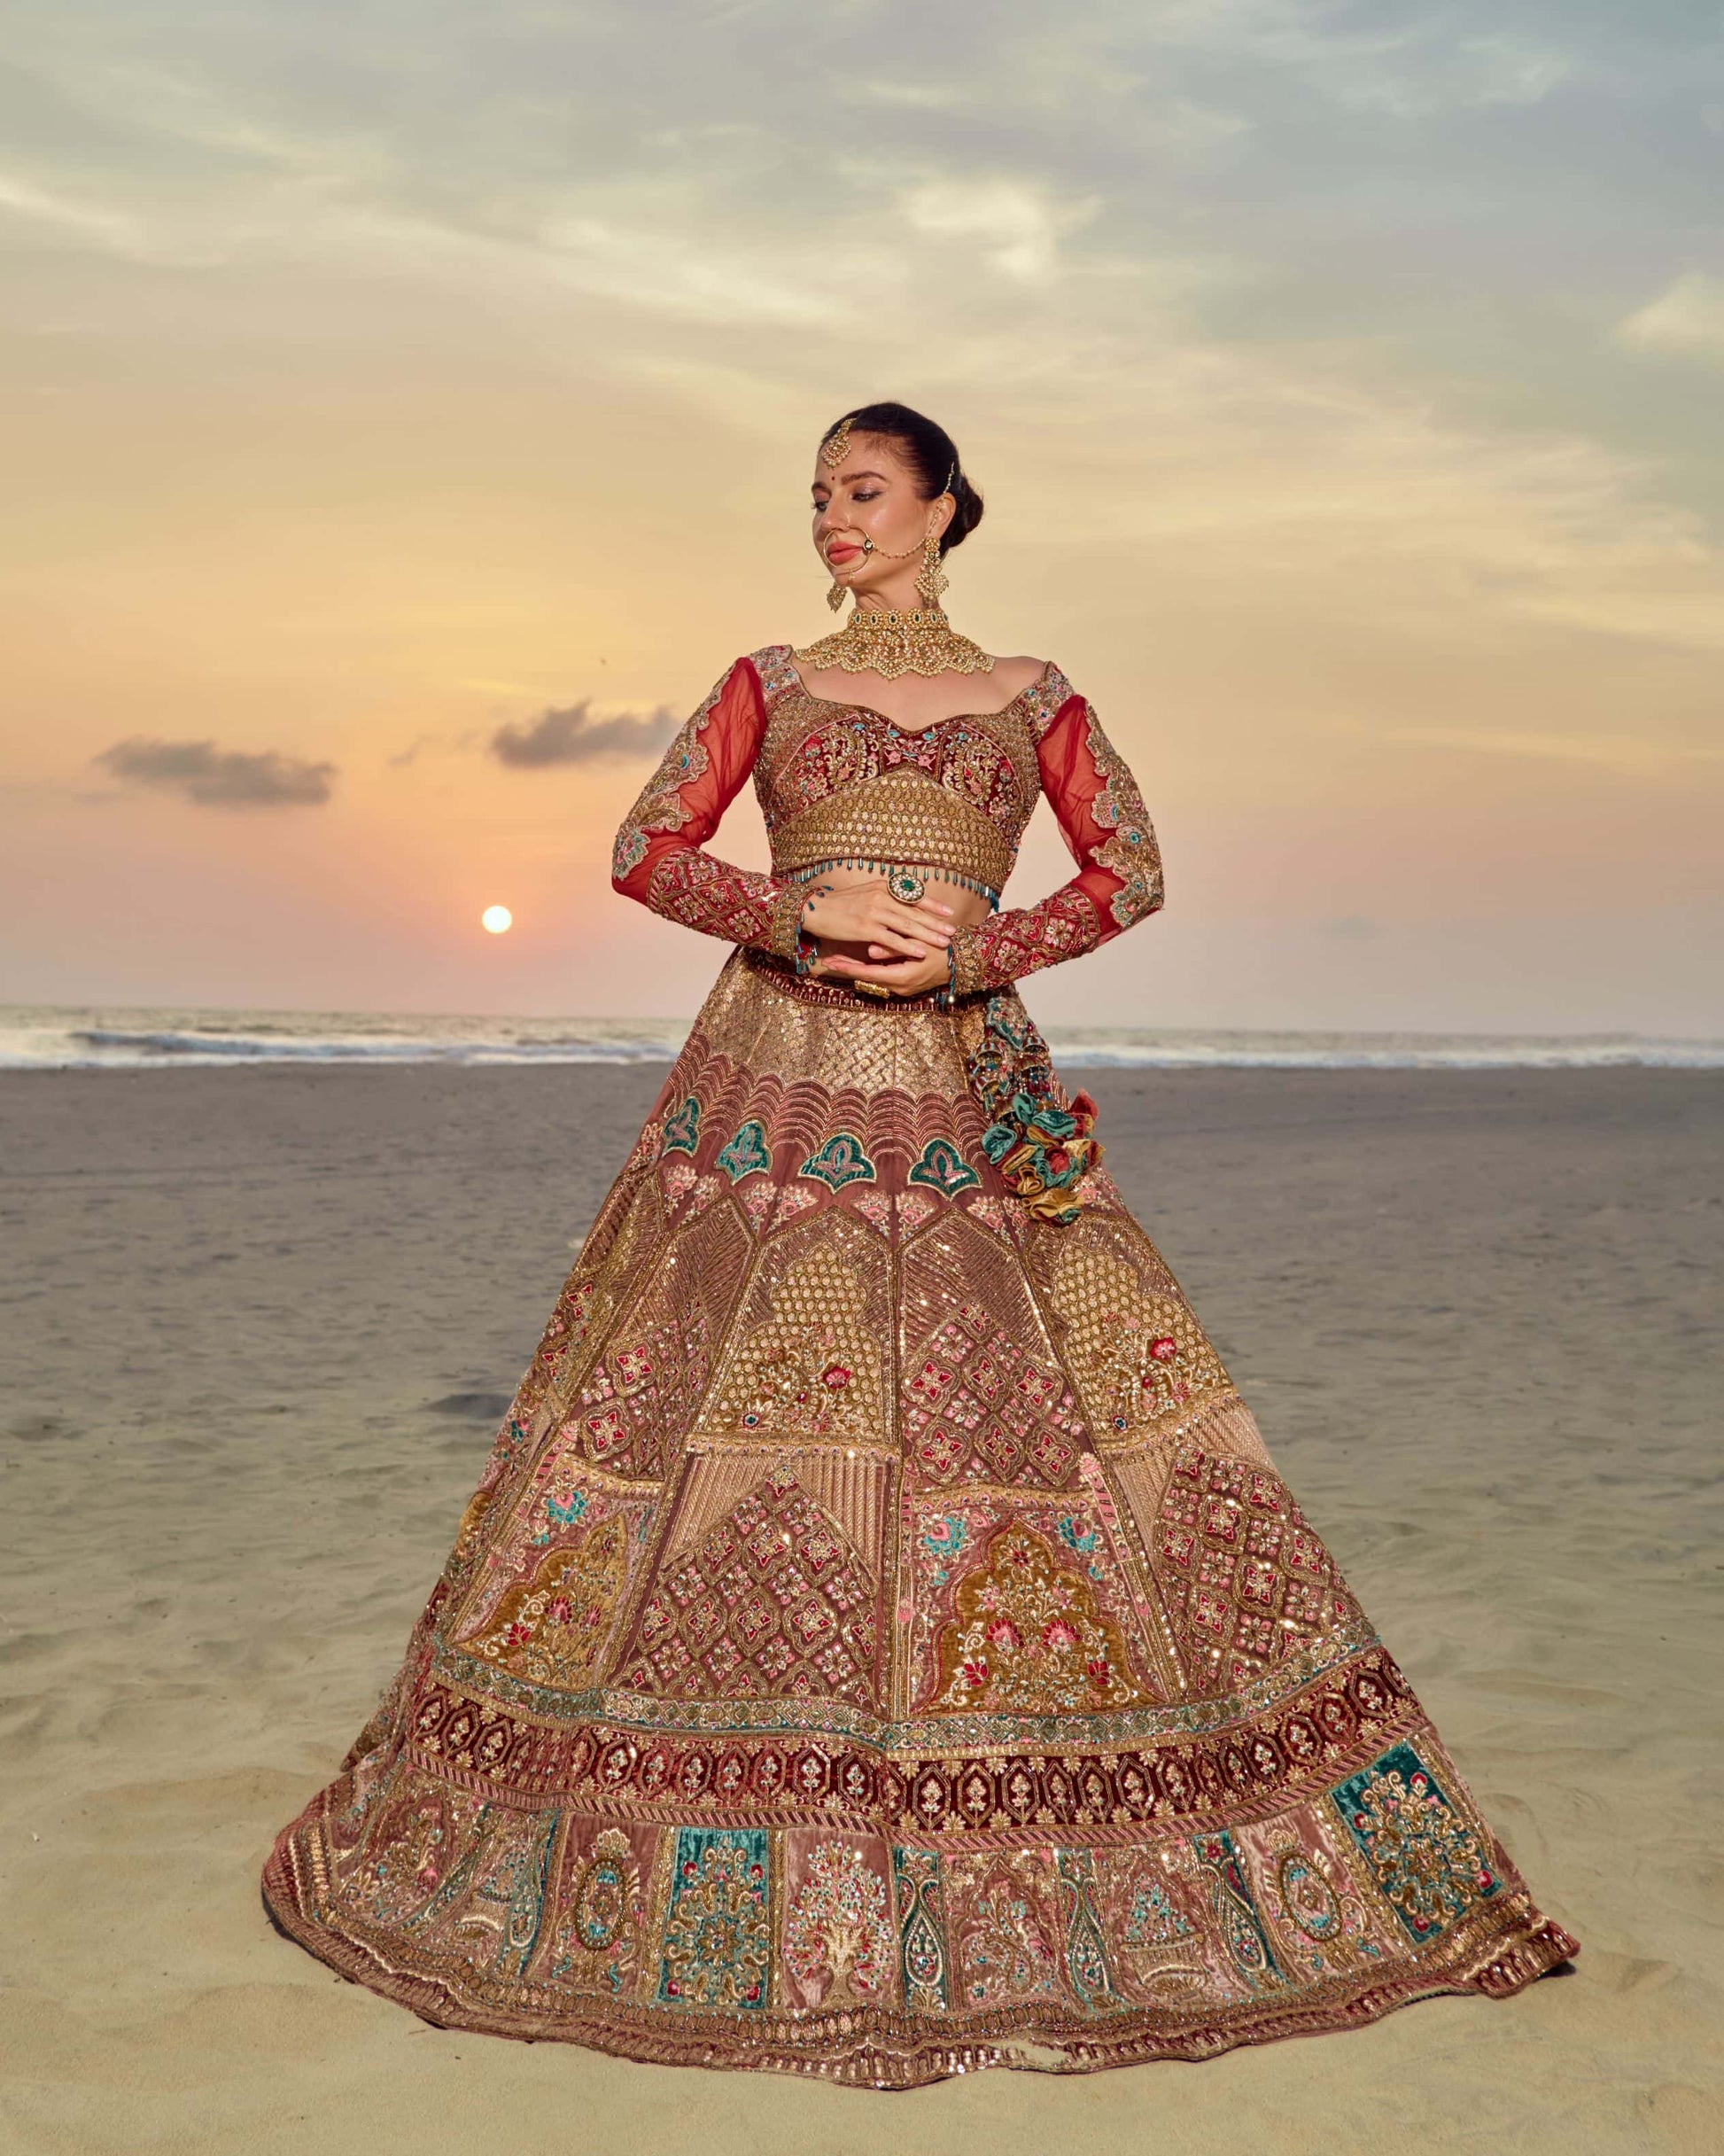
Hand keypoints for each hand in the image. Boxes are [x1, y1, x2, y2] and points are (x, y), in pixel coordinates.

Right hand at [798, 878, 953, 963]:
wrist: (816, 909)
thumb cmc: (840, 904)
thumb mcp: (865, 892)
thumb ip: (884, 895)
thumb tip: (901, 898)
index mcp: (883, 886)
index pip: (914, 896)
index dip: (933, 904)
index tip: (949, 911)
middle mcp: (881, 897)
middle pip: (915, 912)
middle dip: (936, 922)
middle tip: (953, 931)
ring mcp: (874, 912)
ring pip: (907, 925)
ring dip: (927, 935)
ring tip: (943, 942)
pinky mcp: (866, 928)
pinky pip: (891, 938)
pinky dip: (907, 946)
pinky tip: (919, 952)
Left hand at [818, 945, 953, 998]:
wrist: (963, 962)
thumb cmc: (944, 950)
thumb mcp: (919, 945)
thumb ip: (894, 947)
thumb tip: (870, 950)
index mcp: (902, 976)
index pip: (867, 974)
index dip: (848, 967)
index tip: (830, 961)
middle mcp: (900, 986)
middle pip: (867, 978)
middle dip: (848, 968)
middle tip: (828, 961)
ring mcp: (903, 988)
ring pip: (873, 979)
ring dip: (857, 969)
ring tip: (838, 959)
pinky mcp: (906, 984)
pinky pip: (883, 978)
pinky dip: (870, 970)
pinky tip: (859, 962)